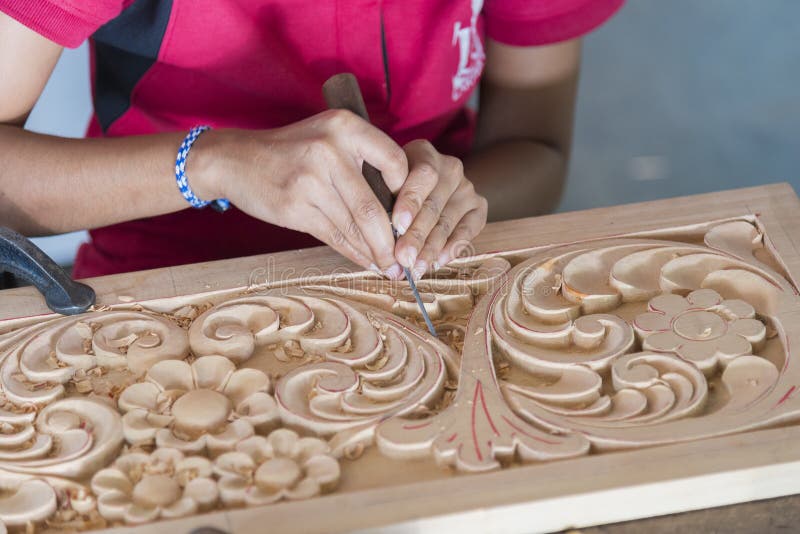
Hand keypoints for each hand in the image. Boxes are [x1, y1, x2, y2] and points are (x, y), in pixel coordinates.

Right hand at [194, 109, 408, 277]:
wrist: (236, 160)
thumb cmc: (293, 152)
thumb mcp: (329, 137)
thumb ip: (363, 161)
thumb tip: (400, 211)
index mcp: (345, 127)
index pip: (395, 162)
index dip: (406, 194)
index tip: (408, 216)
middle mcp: (329, 150)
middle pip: (372, 207)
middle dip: (391, 241)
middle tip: (403, 259)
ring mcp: (309, 180)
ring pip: (353, 226)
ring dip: (374, 252)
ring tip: (388, 267)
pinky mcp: (294, 207)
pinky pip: (333, 236)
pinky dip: (353, 253)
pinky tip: (365, 261)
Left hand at [391, 140, 487, 278]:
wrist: (428, 186)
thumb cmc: (394, 186)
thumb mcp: (384, 183)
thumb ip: (382, 199)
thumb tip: (375, 237)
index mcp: (423, 153)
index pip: (422, 175)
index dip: (410, 201)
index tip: (397, 225)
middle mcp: (449, 167)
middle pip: (433, 204)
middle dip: (417, 235)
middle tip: (403, 258)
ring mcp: (466, 187)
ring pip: (447, 221)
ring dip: (431, 248)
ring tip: (416, 268)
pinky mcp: (479, 205)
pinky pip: (470, 229)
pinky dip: (453, 247)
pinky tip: (439, 262)